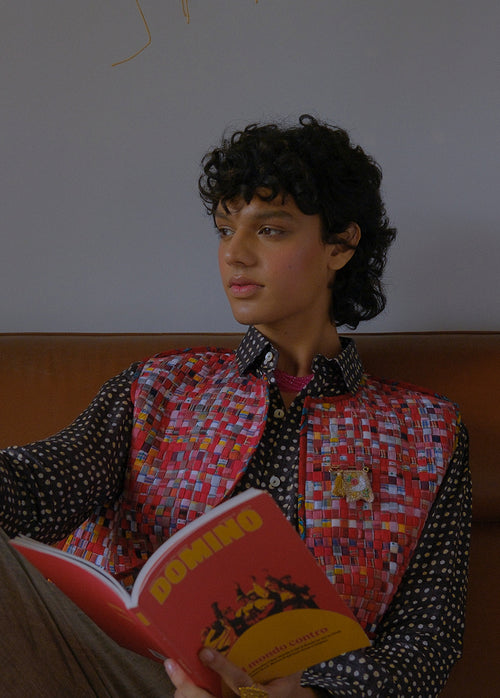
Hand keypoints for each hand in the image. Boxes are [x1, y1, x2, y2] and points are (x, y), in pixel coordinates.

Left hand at [165, 648, 317, 697]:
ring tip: (173, 669)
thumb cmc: (287, 679)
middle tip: (172, 666)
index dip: (222, 668)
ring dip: (185, 690)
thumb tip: (278, 611)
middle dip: (189, 687)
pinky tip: (181, 682)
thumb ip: (279, 647)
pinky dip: (189, 693)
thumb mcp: (290, 666)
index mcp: (263, 696)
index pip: (240, 682)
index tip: (205, 653)